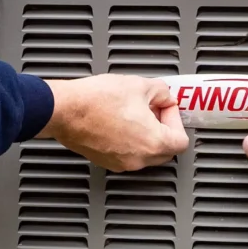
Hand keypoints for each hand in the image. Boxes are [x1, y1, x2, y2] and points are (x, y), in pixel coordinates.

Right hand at [41, 74, 188, 171]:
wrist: (65, 109)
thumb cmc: (97, 100)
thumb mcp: (139, 85)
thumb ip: (161, 92)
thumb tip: (164, 96)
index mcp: (153, 142)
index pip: (181, 140)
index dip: (176, 120)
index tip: (165, 108)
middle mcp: (139, 159)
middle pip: (166, 150)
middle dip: (163, 129)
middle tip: (153, 111)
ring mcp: (121, 163)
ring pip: (145, 153)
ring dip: (146, 136)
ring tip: (133, 114)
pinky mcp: (105, 161)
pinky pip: (127, 154)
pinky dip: (128, 141)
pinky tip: (119, 122)